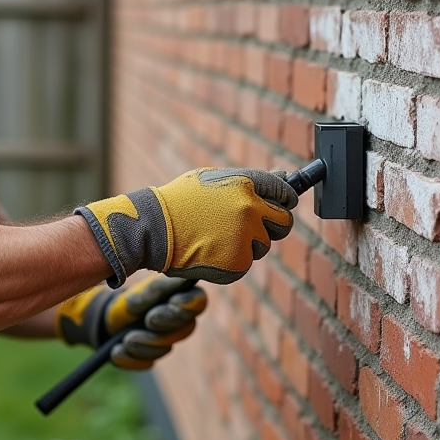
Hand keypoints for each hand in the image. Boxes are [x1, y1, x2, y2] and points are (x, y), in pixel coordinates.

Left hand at [55, 274, 207, 369]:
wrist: (107, 318)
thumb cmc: (130, 299)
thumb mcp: (141, 291)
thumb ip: (157, 289)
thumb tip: (176, 282)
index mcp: (182, 298)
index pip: (198, 301)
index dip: (188, 303)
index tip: (173, 301)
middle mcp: (180, 321)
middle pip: (186, 329)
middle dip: (165, 324)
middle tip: (148, 319)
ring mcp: (167, 341)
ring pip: (165, 348)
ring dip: (144, 344)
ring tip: (126, 339)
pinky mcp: (152, 357)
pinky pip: (147, 362)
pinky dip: (130, 358)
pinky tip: (116, 351)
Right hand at [75, 167, 297, 285]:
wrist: (153, 228)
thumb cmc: (180, 201)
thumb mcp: (213, 179)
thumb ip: (249, 181)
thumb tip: (284, 177)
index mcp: (245, 183)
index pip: (284, 191)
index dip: (286, 200)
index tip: (283, 205)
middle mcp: (250, 209)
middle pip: (284, 223)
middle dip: (274, 226)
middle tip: (253, 227)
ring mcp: (245, 237)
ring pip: (263, 245)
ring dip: (249, 244)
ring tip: (218, 237)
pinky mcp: (238, 262)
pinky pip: (246, 262)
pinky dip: (233, 260)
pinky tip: (211, 250)